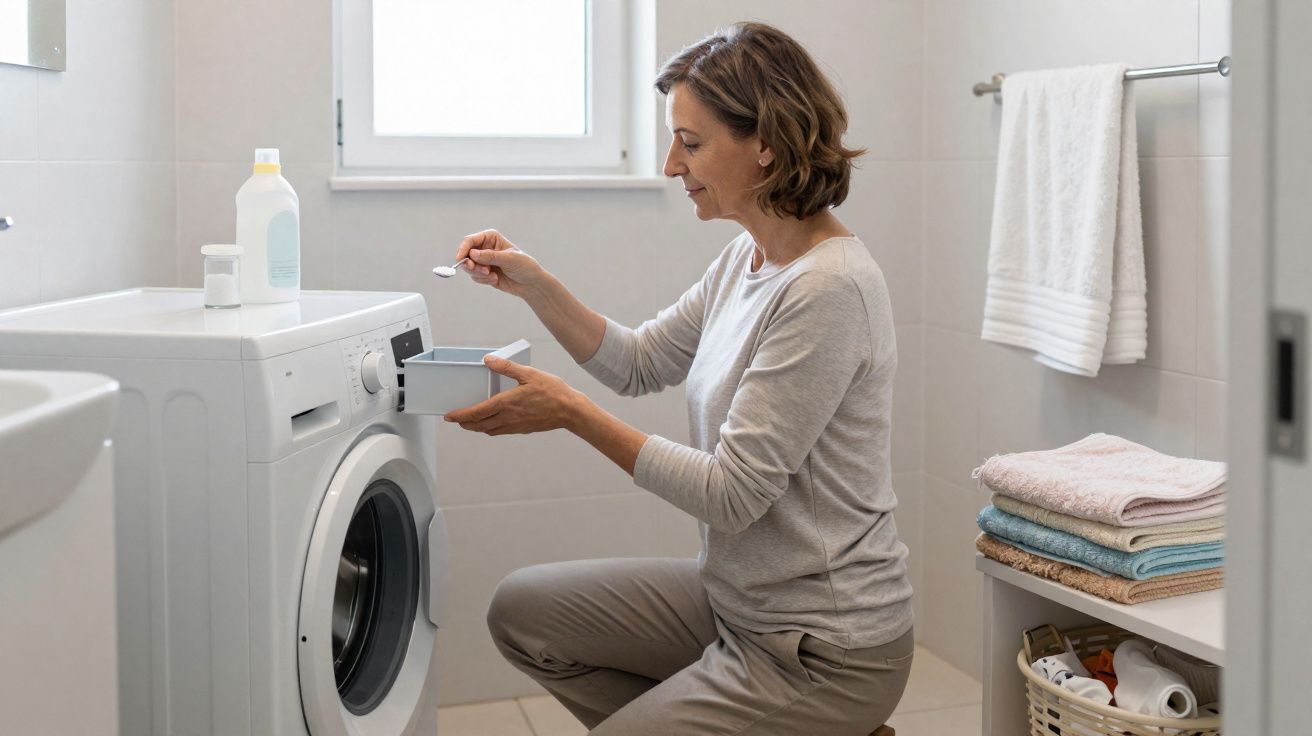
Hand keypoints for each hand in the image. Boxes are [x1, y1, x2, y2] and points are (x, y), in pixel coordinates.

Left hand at [444, 355, 588, 435]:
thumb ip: (506, 367)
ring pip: (489, 430)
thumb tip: (488, 360)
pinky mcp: (522, 429)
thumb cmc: (552, 391)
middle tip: (456, 420)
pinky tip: (492, 423)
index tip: (449, 416)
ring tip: (471, 422)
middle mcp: (507, 418)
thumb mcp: (529, 373)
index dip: (460, 415)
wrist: (569, 411)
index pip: (476, 413)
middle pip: (479, 425)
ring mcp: (515, 426)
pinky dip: (490, 429)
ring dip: (477, 427)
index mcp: (506, 404)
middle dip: (465, 423)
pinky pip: (500, 431)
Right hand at [453, 229, 547, 298]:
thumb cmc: (524, 266)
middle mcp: (484, 247)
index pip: (470, 240)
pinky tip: (495, 279)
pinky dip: (483, 280)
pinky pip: (475, 277)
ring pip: (469, 267)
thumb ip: (490, 256)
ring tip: (492, 276)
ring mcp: (483, 261)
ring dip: (479, 274)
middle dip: (472, 265)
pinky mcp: (484, 273)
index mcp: (490, 238)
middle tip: (483, 271)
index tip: (460, 259)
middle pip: (466, 254)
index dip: (463, 249)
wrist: (531, 283)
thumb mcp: (509, 259)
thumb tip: (472, 254)